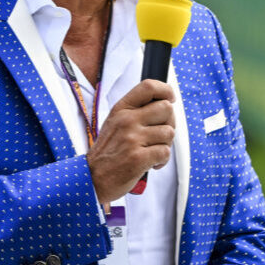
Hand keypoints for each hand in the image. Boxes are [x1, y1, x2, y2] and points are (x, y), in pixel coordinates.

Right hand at [88, 79, 175, 202]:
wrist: (93, 178)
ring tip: (151, 152)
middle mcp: (127, 120)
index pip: (148, 87)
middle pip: (166, 108)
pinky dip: (162, 160)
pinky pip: (165, 152)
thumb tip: (166, 104)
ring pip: (169, 132)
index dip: (166, 90)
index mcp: (121, 109)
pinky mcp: (138, 158)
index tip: (171, 98)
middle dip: (169, 122)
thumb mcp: (115, 123)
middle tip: (160, 135)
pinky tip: (150, 163)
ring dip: (165, 144)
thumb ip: (136, 111)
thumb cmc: (108, 152)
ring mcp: (132, 139)